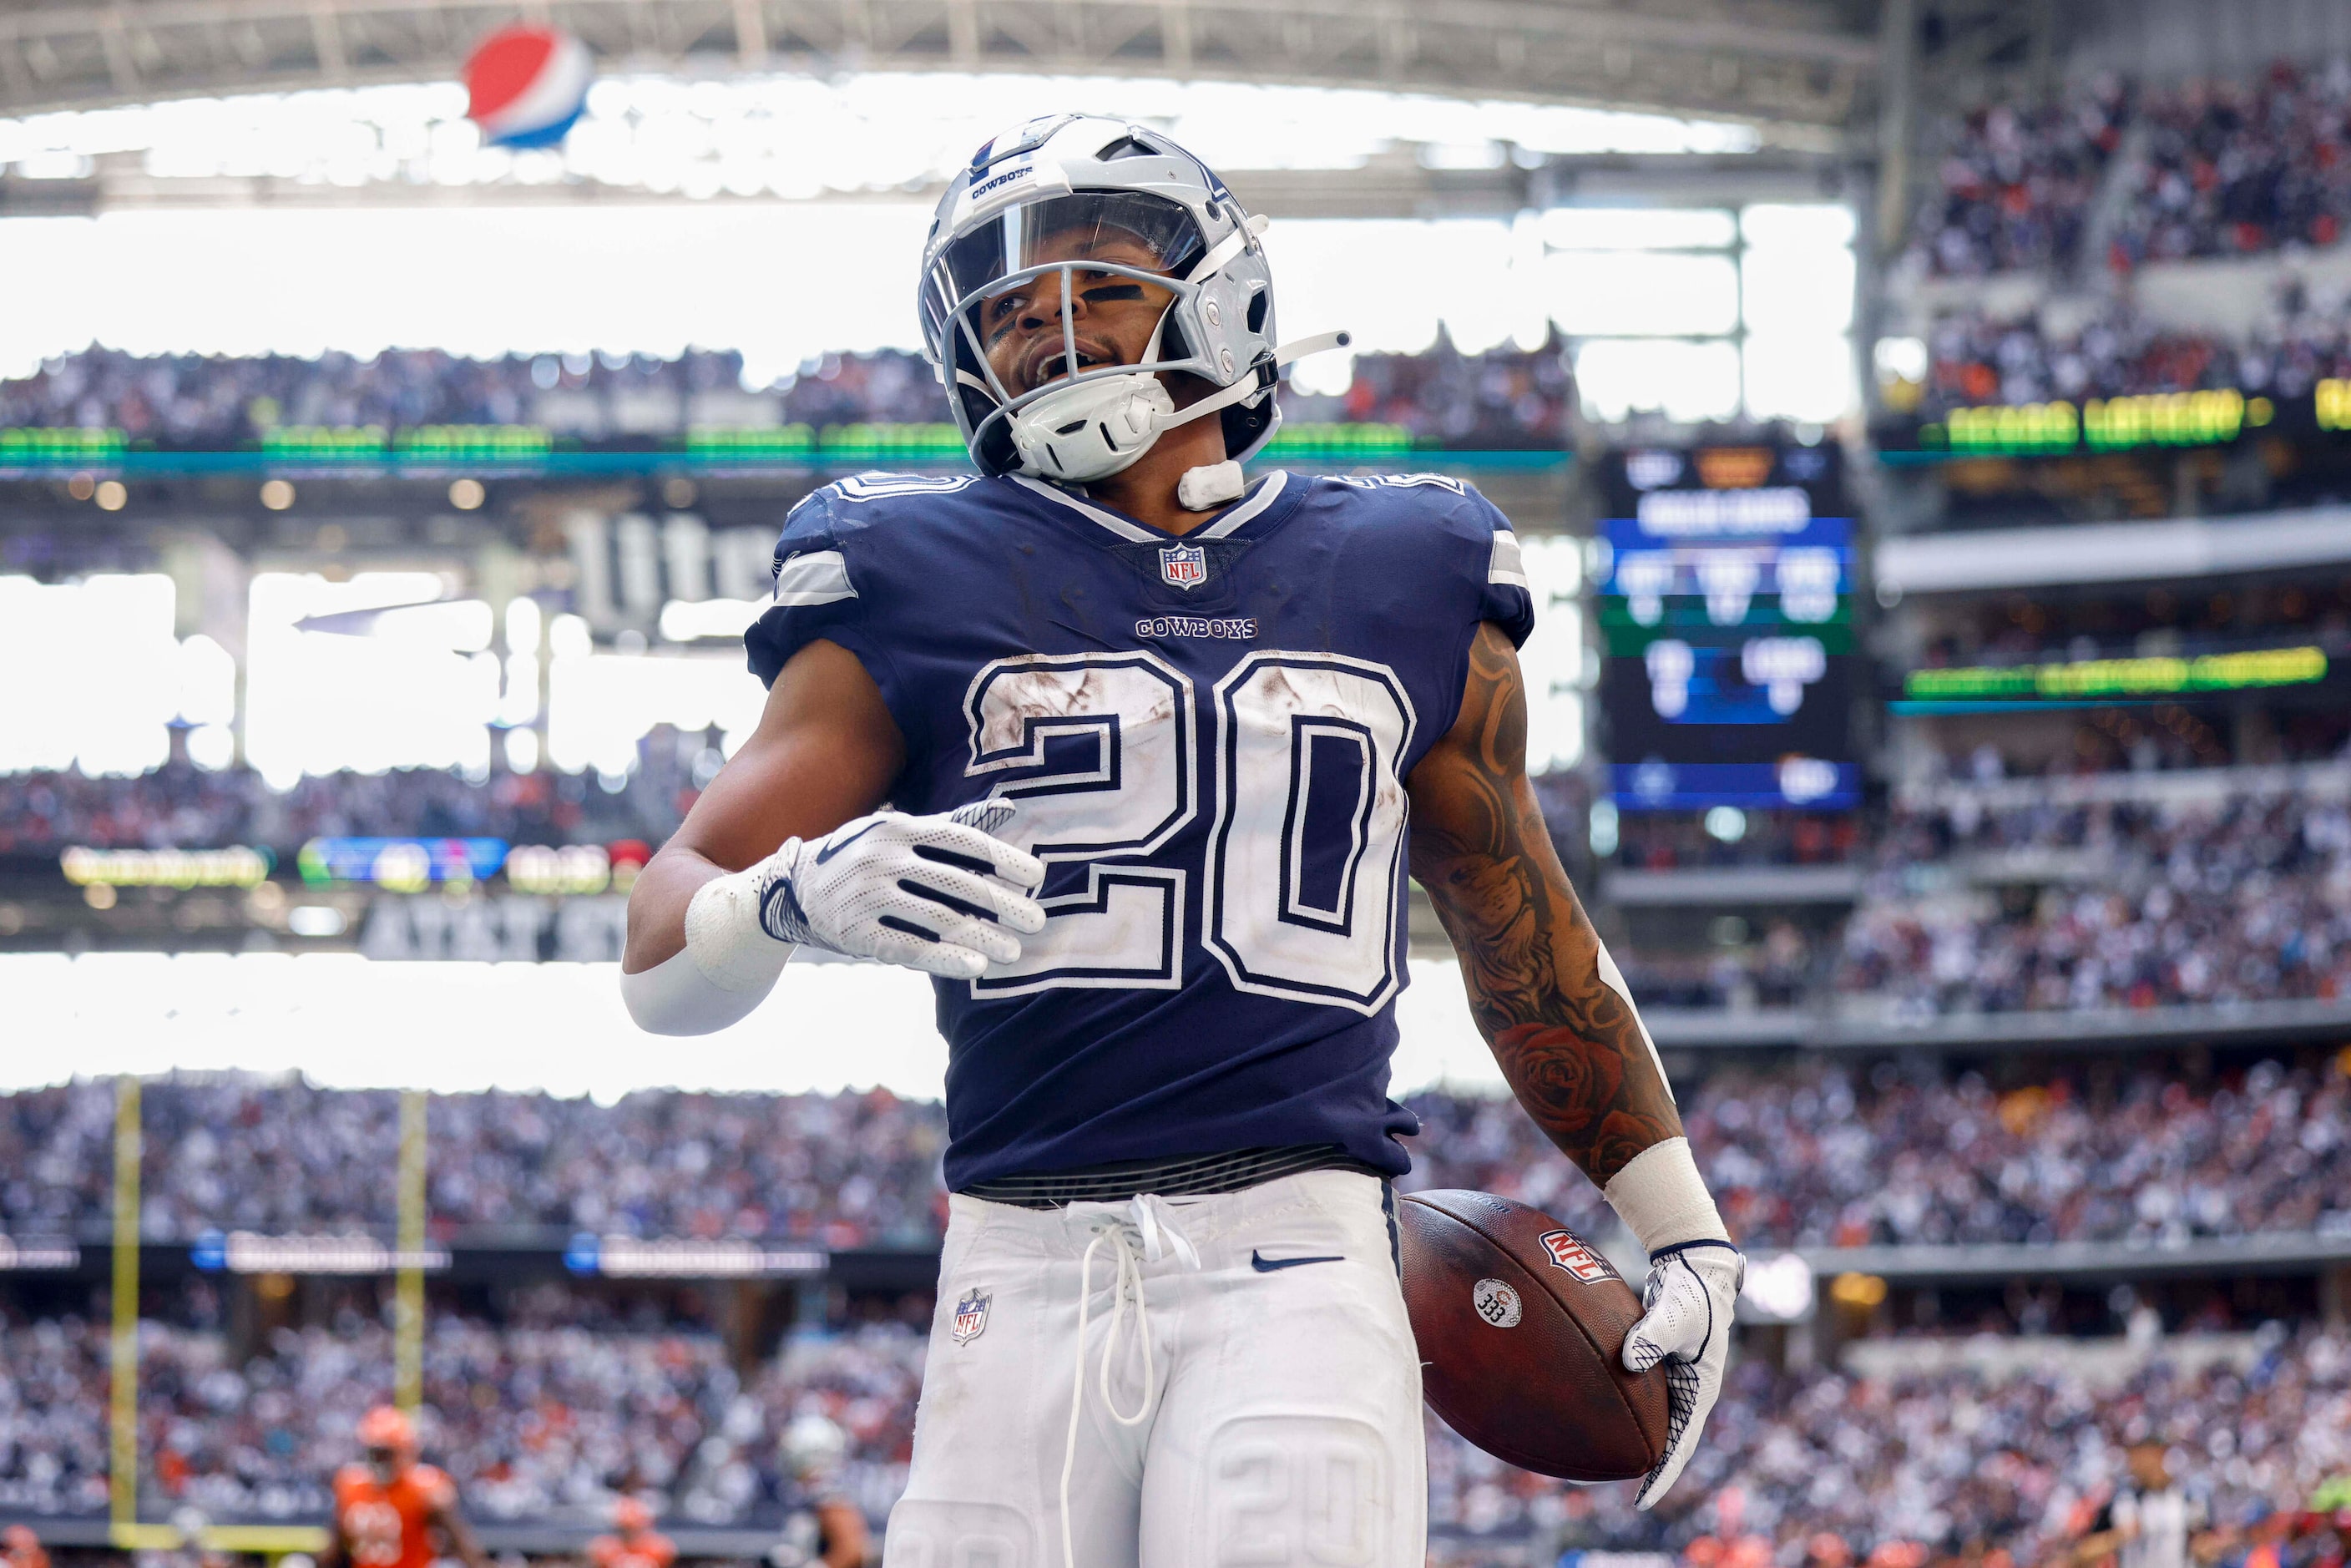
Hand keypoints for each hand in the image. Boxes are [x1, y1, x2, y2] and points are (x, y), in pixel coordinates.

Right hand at [751, 799, 1046, 978]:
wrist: (792, 888)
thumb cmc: (863, 855)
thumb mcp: (899, 831)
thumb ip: (951, 825)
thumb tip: (1008, 810)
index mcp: (899, 826)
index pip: (962, 840)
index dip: (1003, 858)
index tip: (1037, 877)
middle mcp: (882, 857)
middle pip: (957, 883)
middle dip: (1003, 905)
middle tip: (1037, 921)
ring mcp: (866, 896)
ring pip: (938, 919)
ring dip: (983, 938)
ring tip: (1013, 953)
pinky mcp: (855, 932)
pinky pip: (910, 948)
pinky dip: (946, 959)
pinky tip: (975, 966)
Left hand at [1622, 1238, 1744, 1509]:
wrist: (1694, 1266)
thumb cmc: (1691, 1290)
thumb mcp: (1677, 1312)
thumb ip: (1653, 1334)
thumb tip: (1629, 1360)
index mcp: (1701, 1390)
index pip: (1681, 1446)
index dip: (1663, 1475)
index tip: (1643, 1501)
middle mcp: (1690, 1390)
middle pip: (1671, 1440)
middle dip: (1652, 1468)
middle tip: (1628, 1494)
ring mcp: (1677, 1379)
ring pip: (1657, 1420)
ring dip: (1640, 1441)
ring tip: (1611, 1462)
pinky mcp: (1661, 1364)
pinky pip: (1645, 1396)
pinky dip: (1628, 1409)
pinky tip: (1601, 1413)